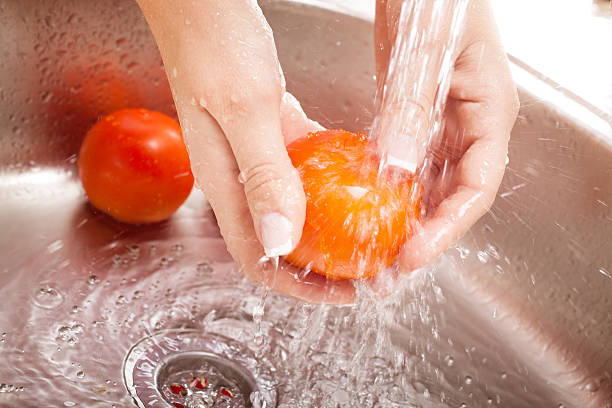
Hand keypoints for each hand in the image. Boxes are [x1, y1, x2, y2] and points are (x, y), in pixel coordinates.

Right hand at [137, 0, 355, 303]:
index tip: (345, 290)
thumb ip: (262, 172)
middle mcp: (238, 179)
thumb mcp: (244, 106)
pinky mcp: (270, 132)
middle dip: (322, 264)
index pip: (258, 258)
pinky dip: (331, 179)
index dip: (300, 286)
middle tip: (369, 265)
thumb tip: (279, 240)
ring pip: (295, 208)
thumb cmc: (212, 43)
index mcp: (225, 184)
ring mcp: (255, 156)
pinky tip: (359, 174)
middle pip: (280, 241)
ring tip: (371, 229)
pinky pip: (303, 169)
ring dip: (331, 225)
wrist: (202, 4)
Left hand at [375, 0, 518, 271]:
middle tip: (389, 271)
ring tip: (375, 252)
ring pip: (430, 186)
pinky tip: (366, 207)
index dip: (447, 228)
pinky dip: (389, 189)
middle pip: (453, 197)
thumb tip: (396, 166)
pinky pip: (407, 164)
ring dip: (405, 221)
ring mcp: (444, 123)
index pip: (476, 187)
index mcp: (489, 113)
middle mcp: (471, 126)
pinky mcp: (416, 117)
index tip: (414, 254)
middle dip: (424, 237)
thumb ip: (413, 107)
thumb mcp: (427, 52)